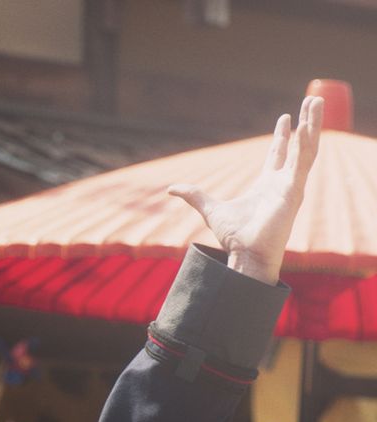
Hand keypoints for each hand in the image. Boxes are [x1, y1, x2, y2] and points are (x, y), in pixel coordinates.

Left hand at [168, 96, 323, 284]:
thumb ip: (194, 195)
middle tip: (311, 101)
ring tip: (316, 102)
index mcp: (267, 185)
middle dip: (305, 123)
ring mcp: (291, 186)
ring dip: (312, 126)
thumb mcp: (210, 209)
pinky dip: (306, 145)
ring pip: (306, 150)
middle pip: (298, 146)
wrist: (245, 254)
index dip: (283, 136)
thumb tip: (171, 188)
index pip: (279, 154)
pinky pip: (303, 164)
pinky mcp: (294, 192)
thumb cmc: (234, 237)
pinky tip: (309, 127)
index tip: (286, 118)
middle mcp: (283, 183)